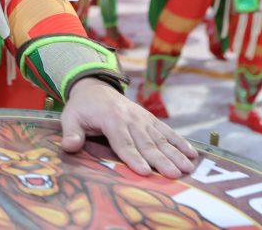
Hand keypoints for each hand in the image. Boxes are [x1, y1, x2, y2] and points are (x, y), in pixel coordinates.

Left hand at [61, 77, 197, 177]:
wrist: (95, 87)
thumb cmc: (82, 107)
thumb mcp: (70, 117)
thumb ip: (71, 132)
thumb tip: (69, 147)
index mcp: (111, 119)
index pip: (122, 141)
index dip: (133, 157)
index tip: (144, 171)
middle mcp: (131, 118)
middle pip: (146, 142)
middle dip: (160, 159)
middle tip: (173, 175)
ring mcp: (143, 118)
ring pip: (160, 138)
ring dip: (175, 153)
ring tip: (187, 168)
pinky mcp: (150, 120)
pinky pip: (167, 131)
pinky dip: (180, 142)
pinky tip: (192, 154)